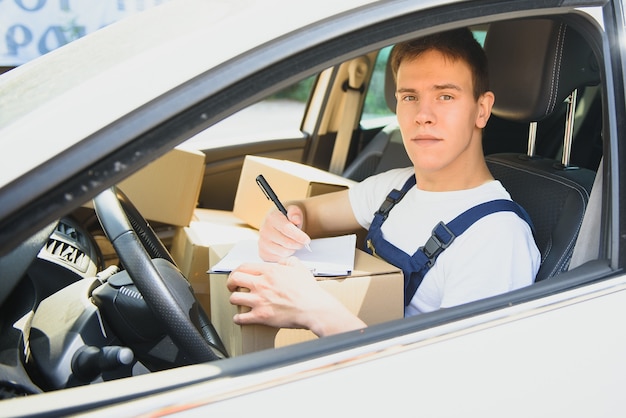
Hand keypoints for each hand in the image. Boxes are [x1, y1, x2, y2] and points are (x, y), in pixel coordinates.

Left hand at [227, 257, 365, 336]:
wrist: (313, 308)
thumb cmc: (308, 289)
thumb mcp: (299, 267)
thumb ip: (288, 261)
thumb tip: (281, 262)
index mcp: (269, 271)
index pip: (244, 266)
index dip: (237, 270)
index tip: (237, 275)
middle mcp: (261, 284)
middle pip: (234, 279)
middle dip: (230, 283)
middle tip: (232, 287)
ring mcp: (259, 301)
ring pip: (234, 298)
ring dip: (234, 300)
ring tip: (238, 301)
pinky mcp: (261, 316)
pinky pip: (241, 318)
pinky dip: (238, 319)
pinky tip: (240, 318)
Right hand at [258, 205, 311, 261]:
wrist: (276, 225)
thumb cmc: (287, 219)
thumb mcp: (293, 211)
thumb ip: (295, 213)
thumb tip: (296, 220)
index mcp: (272, 218)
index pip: (286, 229)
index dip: (299, 236)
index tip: (307, 240)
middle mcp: (265, 231)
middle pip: (287, 243)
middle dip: (298, 244)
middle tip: (302, 242)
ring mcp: (262, 243)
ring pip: (284, 252)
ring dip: (292, 250)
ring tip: (293, 244)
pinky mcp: (263, 253)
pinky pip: (279, 259)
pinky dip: (286, 255)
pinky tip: (286, 248)